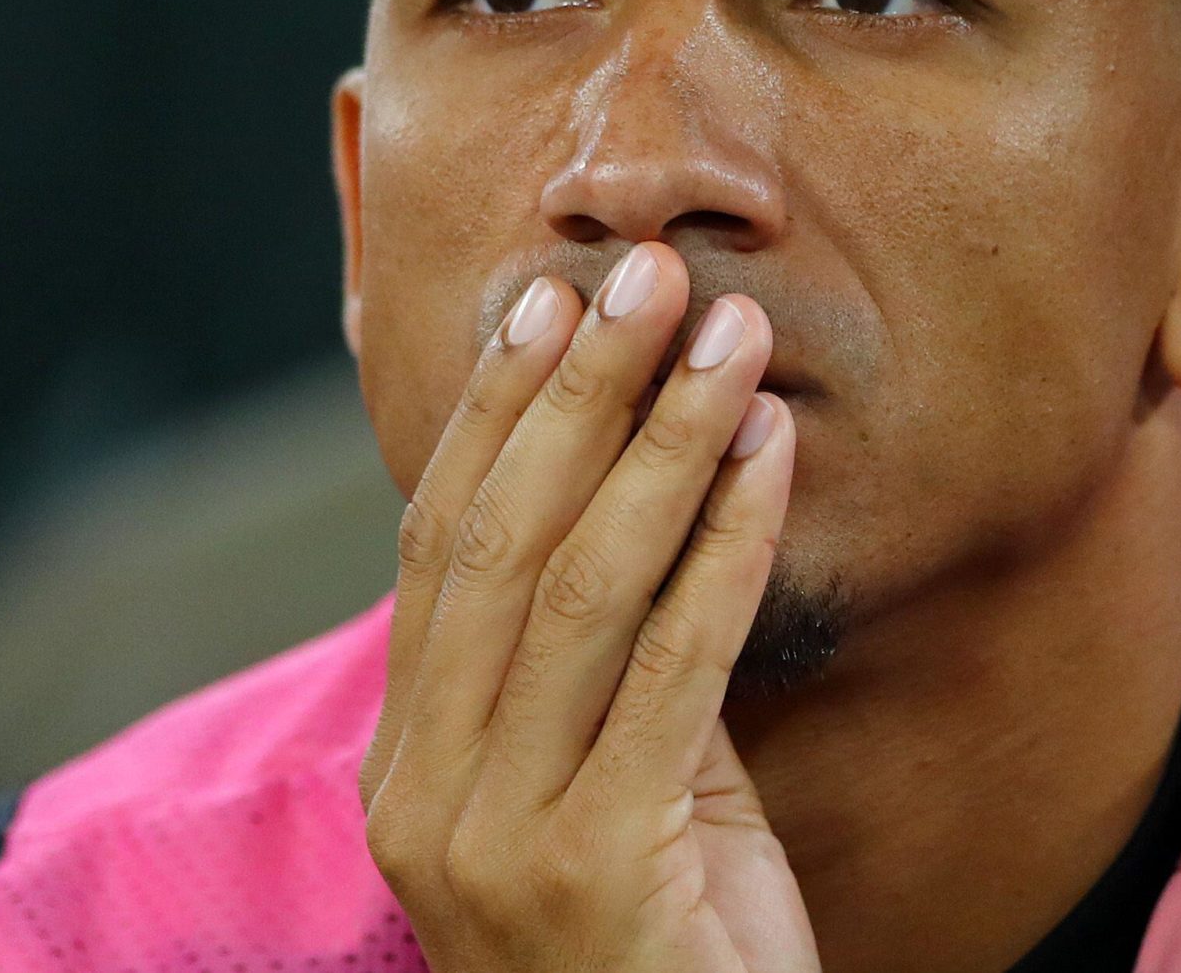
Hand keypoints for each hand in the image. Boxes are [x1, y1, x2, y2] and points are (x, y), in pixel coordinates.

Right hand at [358, 242, 818, 972]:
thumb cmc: (669, 948)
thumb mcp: (619, 788)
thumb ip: (608, 663)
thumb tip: (643, 479)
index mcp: (410, 765)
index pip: (437, 550)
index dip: (491, 417)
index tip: (540, 301)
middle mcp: (424, 796)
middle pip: (495, 544)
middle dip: (574, 395)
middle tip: (641, 275)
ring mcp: (492, 839)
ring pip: (575, 588)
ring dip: (662, 443)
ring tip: (726, 339)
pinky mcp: (589, 869)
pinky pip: (672, 670)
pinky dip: (724, 548)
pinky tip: (770, 461)